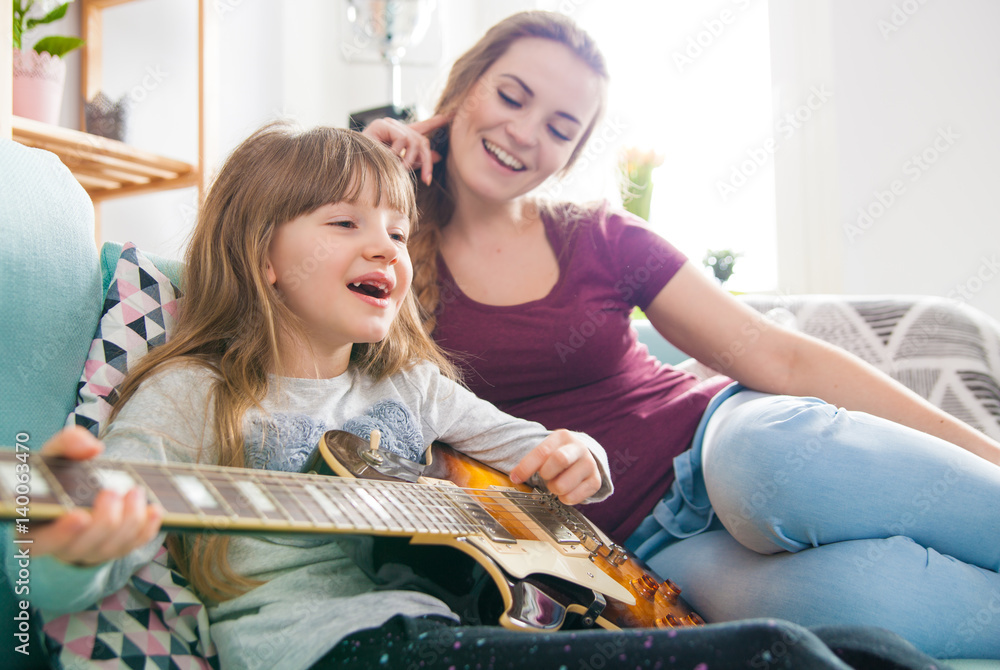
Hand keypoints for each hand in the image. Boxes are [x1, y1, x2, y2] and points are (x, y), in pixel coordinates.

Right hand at [26, 427, 162, 566]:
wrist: (79, 488)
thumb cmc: (62, 472)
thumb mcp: (58, 454)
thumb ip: (68, 443)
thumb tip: (92, 447)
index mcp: (35, 526)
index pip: (41, 542)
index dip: (61, 534)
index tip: (80, 516)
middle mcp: (61, 546)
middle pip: (83, 547)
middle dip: (103, 520)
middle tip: (112, 492)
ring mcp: (90, 551)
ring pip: (111, 549)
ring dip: (128, 521)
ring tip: (135, 492)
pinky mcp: (115, 548)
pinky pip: (133, 546)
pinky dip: (146, 529)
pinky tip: (154, 510)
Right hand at [362, 113, 451, 184]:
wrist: (356, 171)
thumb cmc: (377, 170)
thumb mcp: (403, 166)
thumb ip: (419, 160)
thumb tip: (438, 155)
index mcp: (402, 136)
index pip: (424, 127)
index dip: (438, 122)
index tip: (453, 115)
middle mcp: (397, 128)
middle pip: (423, 140)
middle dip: (427, 161)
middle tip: (427, 179)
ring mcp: (389, 125)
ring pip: (414, 140)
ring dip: (410, 159)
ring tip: (399, 168)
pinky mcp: (381, 124)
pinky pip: (402, 139)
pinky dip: (398, 153)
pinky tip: (388, 157)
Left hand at [509, 429, 602, 504]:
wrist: (582, 458)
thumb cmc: (558, 455)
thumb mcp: (546, 450)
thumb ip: (531, 461)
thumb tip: (515, 477)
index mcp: (563, 436)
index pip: (543, 451)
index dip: (526, 467)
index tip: (515, 478)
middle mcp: (579, 448)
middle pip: (560, 460)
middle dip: (546, 474)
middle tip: (545, 477)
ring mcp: (590, 464)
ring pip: (563, 484)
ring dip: (554, 488)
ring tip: (556, 483)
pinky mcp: (595, 481)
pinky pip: (573, 497)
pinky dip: (564, 499)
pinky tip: (565, 492)